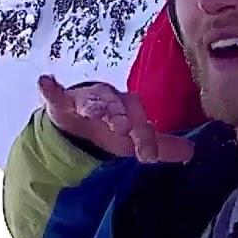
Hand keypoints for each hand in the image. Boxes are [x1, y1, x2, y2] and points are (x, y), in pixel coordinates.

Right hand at [38, 74, 193, 163]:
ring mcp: (84, 100)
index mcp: (128, 107)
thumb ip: (161, 146)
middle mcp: (109, 99)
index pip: (140, 118)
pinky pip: (55, 94)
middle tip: (121, 129)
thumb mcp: (135, 141)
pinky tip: (45, 81)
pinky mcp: (61, 104)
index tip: (147, 157)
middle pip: (116, 104)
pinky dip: (50, 88)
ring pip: (91, 99)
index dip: (144, 136)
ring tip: (92, 112)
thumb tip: (192, 153)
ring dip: (93, 104)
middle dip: (119, 116)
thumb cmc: (111, 129)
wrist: (79, 126)